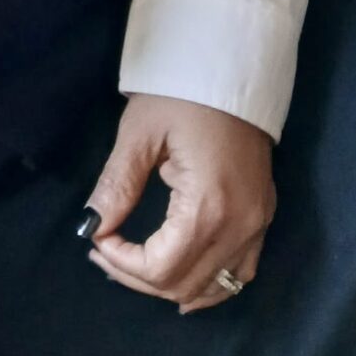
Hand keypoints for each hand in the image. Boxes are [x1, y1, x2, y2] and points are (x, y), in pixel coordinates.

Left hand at [82, 93, 275, 313]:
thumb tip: (92, 226)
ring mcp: (257, 224)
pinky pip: (239, 272)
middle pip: (185, 285)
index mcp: (209, 206)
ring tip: (132, 264)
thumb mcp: (140, 133)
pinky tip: (181, 278)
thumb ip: (118, 186)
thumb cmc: (181, 93)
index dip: (123, 263)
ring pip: (214, 287)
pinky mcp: (263, 217)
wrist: (233, 68)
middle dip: (138, 276)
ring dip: (170, 285)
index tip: (97, 238)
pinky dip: (208, 283)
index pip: (162, 268)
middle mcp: (240, 226)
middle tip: (104, 251)